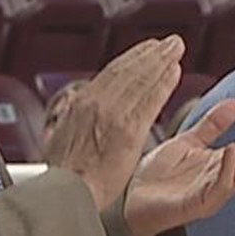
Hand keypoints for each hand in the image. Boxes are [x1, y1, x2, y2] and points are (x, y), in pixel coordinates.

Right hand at [40, 37, 182, 212]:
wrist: (66, 193)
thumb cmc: (63, 176)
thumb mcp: (57, 139)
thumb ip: (68, 119)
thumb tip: (70, 105)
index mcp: (82, 105)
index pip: (112, 73)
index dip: (133, 58)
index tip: (147, 49)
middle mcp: (97, 104)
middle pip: (129, 71)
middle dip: (152, 53)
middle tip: (171, 42)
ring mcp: (114, 116)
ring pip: (141, 80)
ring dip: (161, 61)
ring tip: (177, 49)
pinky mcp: (129, 131)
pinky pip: (150, 100)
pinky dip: (163, 83)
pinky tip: (175, 72)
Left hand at [122, 99, 234, 235]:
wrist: (130, 199)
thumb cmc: (158, 175)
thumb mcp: (187, 142)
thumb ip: (210, 126)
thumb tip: (234, 103)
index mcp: (221, 165)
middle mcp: (221, 180)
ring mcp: (212, 194)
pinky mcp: (199, 205)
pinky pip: (222, 187)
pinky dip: (229, 168)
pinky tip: (231, 148)